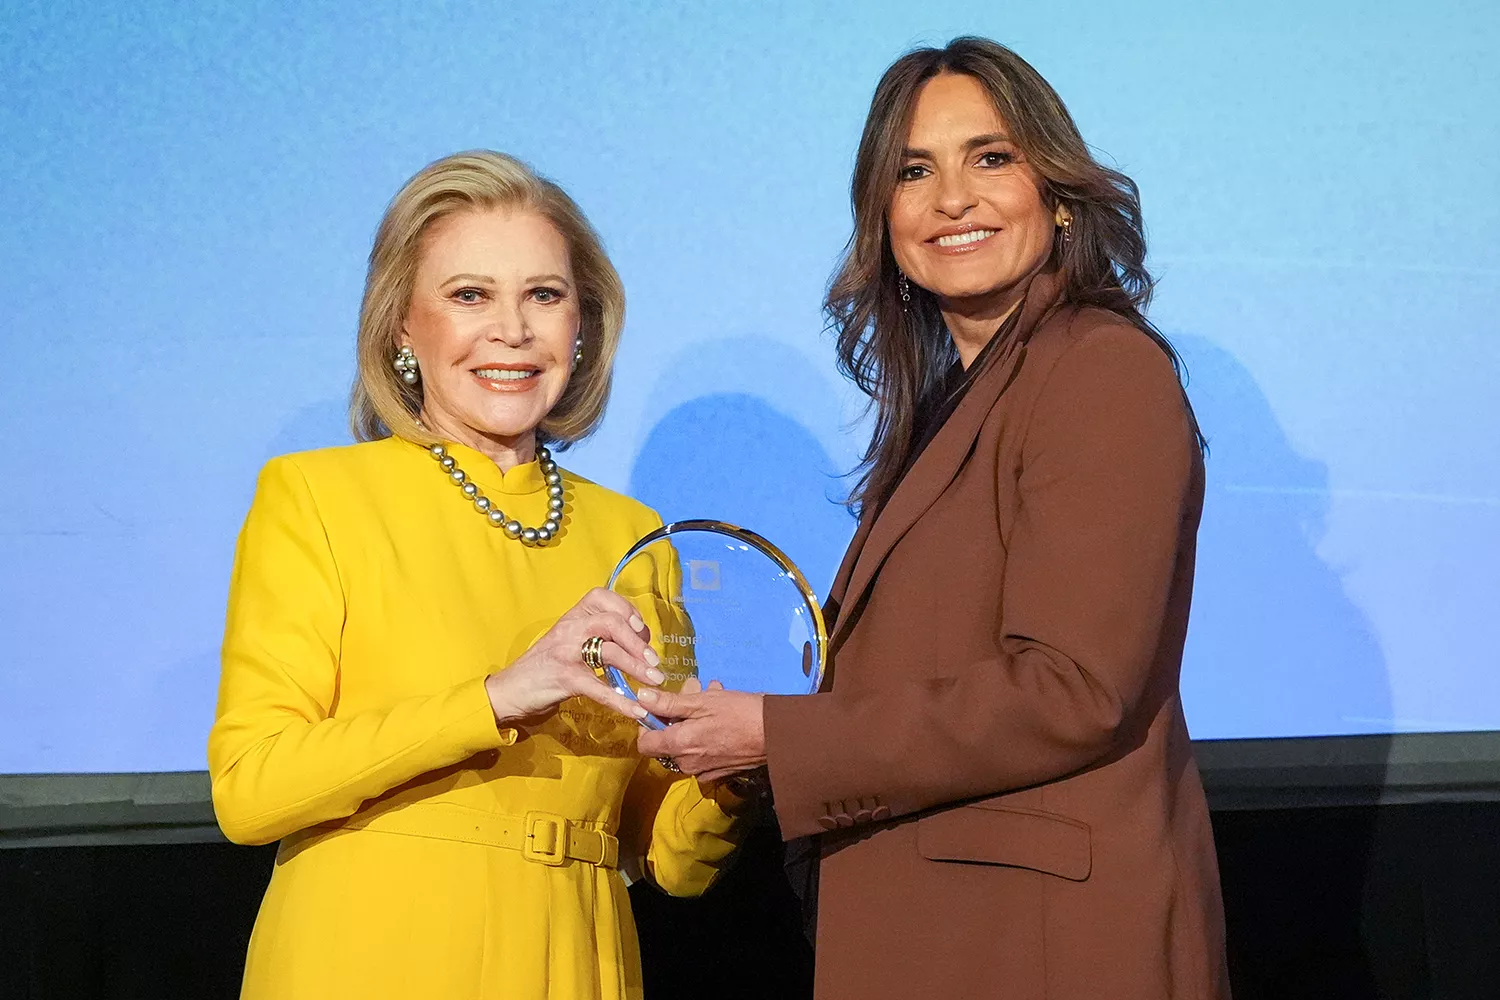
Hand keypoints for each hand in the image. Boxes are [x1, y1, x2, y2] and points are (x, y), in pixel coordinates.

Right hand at [485, 587, 662, 723]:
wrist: (508, 691)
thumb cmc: (543, 667)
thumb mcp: (567, 642)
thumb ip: (594, 636)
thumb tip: (636, 643)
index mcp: (571, 617)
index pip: (601, 596)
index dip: (626, 608)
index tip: (640, 628)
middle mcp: (569, 629)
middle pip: (611, 622)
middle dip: (638, 642)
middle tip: (655, 661)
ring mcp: (566, 653)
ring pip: (610, 652)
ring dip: (637, 667)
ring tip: (655, 682)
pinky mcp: (564, 680)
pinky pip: (599, 688)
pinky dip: (621, 701)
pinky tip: (636, 710)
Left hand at [635, 684, 766, 781]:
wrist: (777, 736)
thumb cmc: (739, 713)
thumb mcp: (702, 702)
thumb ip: (669, 703)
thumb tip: (641, 698)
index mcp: (679, 746)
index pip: (645, 744)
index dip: (647, 725)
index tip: (659, 708)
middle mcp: (687, 764)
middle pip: (668, 742)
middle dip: (677, 716)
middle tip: (696, 691)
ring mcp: (704, 771)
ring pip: (688, 745)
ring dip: (695, 721)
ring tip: (715, 697)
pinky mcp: (720, 773)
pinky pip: (704, 753)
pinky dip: (707, 736)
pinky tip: (724, 718)